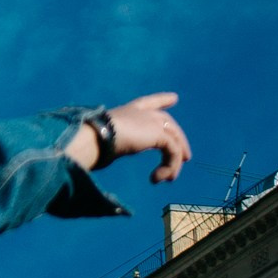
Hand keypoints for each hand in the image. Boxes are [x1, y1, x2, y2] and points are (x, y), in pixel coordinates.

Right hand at [71, 94, 189, 185]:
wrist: (95, 137)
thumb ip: (108, 147)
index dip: (161, 100)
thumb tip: (97, 159)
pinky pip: (172, 150)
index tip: (174, 98)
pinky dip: (170, 166)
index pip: (148, 102)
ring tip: (170, 179)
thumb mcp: (105, 143)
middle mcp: (140, 113)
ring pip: (173, 139)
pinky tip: (158, 178)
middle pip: (166, 122)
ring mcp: (151, 121)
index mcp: (126, 112)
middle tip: (186, 157)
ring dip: (174, 161)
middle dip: (178, 138)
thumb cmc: (91, 141)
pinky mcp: (158, 133)